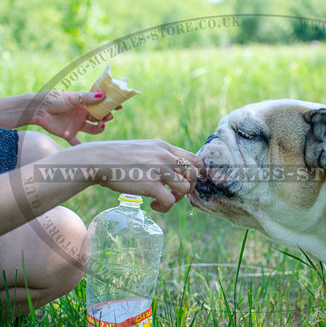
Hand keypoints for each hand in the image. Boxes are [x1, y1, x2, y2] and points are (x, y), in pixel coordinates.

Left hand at [33, 91, 121, 144]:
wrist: (38, 110)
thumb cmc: (54, 99)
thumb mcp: (72, 97)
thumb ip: (87, 98)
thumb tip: (103, 95)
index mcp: (83, 105)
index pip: (99, 105)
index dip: (109, 106)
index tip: (119, 107)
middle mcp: (81, 115)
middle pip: (98, 118)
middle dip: (106, 118)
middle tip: (108, 117)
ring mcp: (76, 125)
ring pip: (93, 130)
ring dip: (99, 129)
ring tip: (100, 126)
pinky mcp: (69, 134)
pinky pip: (77, 143)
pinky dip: (82, 147)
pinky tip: (89, 150)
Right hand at [80, 140, 205, 211]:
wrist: (96, 160)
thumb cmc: (117, 157)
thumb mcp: (144, 149)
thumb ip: (160, 156)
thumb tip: (172, 172)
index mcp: (164, 147)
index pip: (194, 159)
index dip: (198, 173)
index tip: (191, 182)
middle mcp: (165, 156)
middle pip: (194, 174)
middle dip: (187, 187)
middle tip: (172, 193)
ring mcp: (159, 169)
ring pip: (185, 188)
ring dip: (176, 198)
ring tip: (161, 199)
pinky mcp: (150, 185)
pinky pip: (170, 201)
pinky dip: (164, 207)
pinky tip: (152, 205)